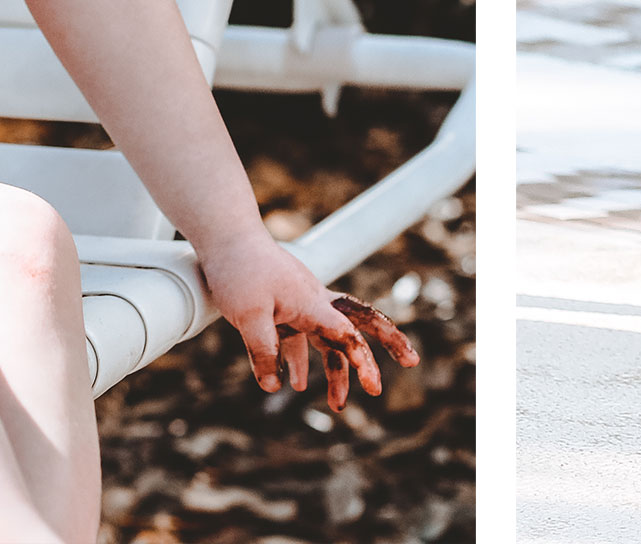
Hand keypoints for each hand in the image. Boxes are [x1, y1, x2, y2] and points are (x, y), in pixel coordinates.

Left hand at [201, 234, 418, 412]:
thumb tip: (274, 387)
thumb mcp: (248, 316)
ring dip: (336, 371)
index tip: (373, 386)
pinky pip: (302, 336)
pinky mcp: (286, 305)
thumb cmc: (240, 271)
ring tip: (338, 405)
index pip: (346, 335)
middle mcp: (315, 302)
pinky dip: (302, 360)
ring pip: (330, 339)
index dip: (363, 362)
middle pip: (361, 323)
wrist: (227, 236)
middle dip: (389, 342)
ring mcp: (302, 302)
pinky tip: (295, 382)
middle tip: (413, 361)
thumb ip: (263, 352)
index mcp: (312, 303)